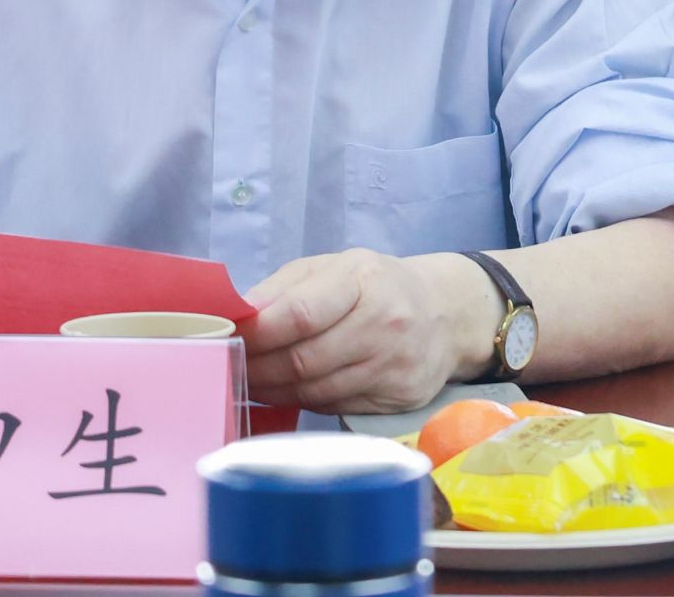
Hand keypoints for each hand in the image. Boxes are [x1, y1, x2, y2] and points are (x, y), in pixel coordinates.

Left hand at [241, 249, 494, 413]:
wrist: (445, 314)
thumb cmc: (376, 285)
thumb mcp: (333, 267)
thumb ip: (284, 289)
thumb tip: (237, 316)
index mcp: (363, 280)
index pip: (300, 314)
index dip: (258, 333)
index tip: (228, 339)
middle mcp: (385, 324)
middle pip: (305, 360)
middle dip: (259, 368)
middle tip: (230, 369)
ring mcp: (395, 367)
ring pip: (317, 391)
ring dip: (275, 391)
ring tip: (250, 382)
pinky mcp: (398, 400)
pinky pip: (336, 406)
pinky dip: (304, 402)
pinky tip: (287, 392)